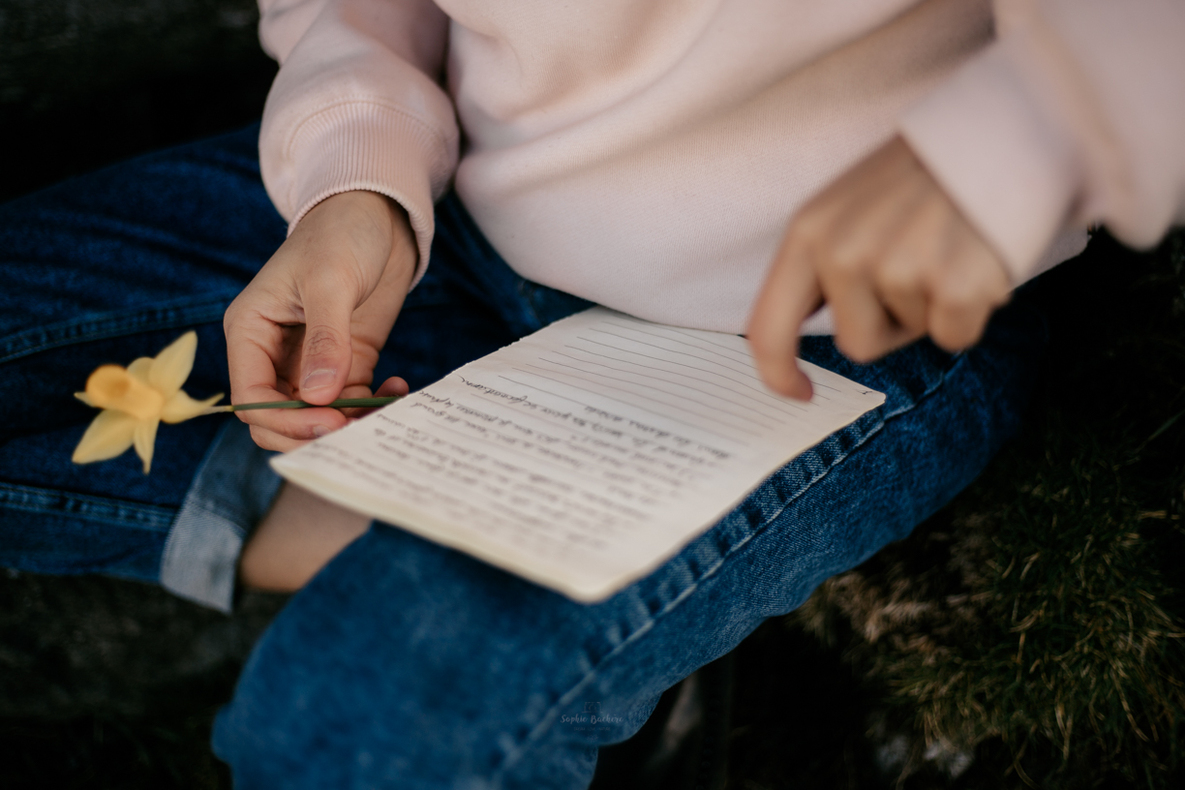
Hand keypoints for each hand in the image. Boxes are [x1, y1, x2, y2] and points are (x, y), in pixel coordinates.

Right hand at [224, 190, 416, 450]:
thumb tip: (317, 397)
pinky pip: (349, 402)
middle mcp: (271, 353)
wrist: (377, 215)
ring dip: (348, 424)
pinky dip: (371, 407)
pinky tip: (398, 390)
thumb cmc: (341, 234)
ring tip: (385, 412)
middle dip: (313, 432)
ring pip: (315, 417)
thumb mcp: (331, 282)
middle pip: (277, 418)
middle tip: (357, 431)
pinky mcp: (344, 362)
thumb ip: (326, 341)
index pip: (252, 398)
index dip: (286, 420)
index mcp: (250, 331)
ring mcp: (308, 362)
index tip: (332, 421)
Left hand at [747, 136, 1011, 398]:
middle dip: (893, 323)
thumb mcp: (848, 207)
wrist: (1005, 128)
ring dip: (936, 307)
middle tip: (921, 264)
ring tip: (950, 248)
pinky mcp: (951, 284)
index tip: (798, 392)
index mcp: (808, 233)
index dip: (779, 372)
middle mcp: (842, 252)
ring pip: (913, 336)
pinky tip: (979, 261)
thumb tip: (808, 327)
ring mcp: (895, 268)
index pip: (768, 327)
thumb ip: (824, 262)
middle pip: (857, 343)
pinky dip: (974, 312)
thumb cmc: (926, 174)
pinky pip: (956, 337)